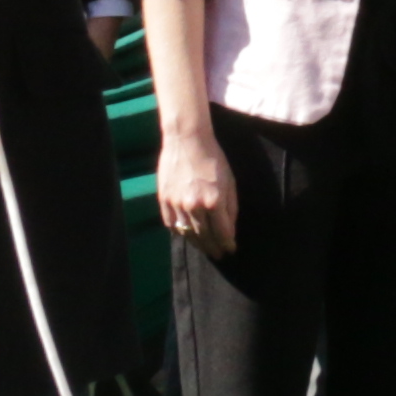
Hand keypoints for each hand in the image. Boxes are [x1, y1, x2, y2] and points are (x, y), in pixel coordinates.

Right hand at [155, 125, 236, 252]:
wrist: (187, 141)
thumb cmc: (213, 159)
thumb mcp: (230, 181)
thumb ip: (231, 207)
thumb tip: (230, 229)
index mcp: (214, 201)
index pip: (222, 232)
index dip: (227, 243)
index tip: (230, 250)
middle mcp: (194, 206)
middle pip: (204, 236)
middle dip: (213, 247)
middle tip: (218, 254)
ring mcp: (177, 204)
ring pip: (187, 233)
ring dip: (197, 244)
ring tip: (204, 248)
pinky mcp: (164, 200)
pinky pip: (171, 224)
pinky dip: (179, 232)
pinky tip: (187, 235)